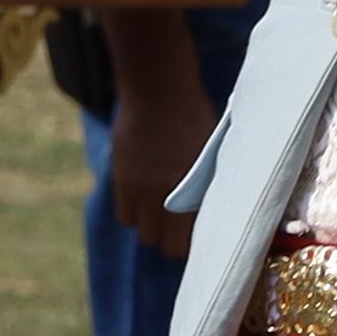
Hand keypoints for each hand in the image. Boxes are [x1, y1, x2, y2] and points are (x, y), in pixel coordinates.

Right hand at [98, 13, 215, 250]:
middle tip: (179, 225)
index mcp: (189, 194)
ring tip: (162, 209)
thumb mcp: (213, 154)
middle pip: (159, 243)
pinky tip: (146, 195)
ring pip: (140, 230)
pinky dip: (134, 210)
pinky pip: (124, 213)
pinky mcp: (121, 178)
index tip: (196, 234)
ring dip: (150, 225)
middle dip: (169, 238)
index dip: (190, 244)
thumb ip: (209, 187)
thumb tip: (216, 211)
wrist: (159, 90)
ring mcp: (137, 189)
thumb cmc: (196, 117)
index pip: (183, 245)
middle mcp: (161, 197)